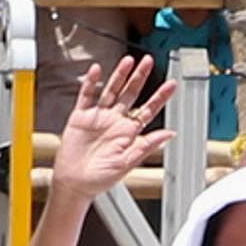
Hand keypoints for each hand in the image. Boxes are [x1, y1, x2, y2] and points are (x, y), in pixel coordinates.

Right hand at [51, 56, 173, 196]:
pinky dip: (91, 83)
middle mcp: (115, 122)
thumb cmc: (100, 178)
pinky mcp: (81, 117)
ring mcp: (98, 117)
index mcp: (128, 132)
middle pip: (131, 94)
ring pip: (111, 90)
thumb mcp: (127, 163)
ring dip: (120, 75)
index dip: (160, 97)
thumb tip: (169, 135)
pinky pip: (87, 96)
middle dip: (140, 77)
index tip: (172, 85)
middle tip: (149, 62)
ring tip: (128, 61)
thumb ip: (147, 146)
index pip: (148, 110)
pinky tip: (97, 71)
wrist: (74, 183)